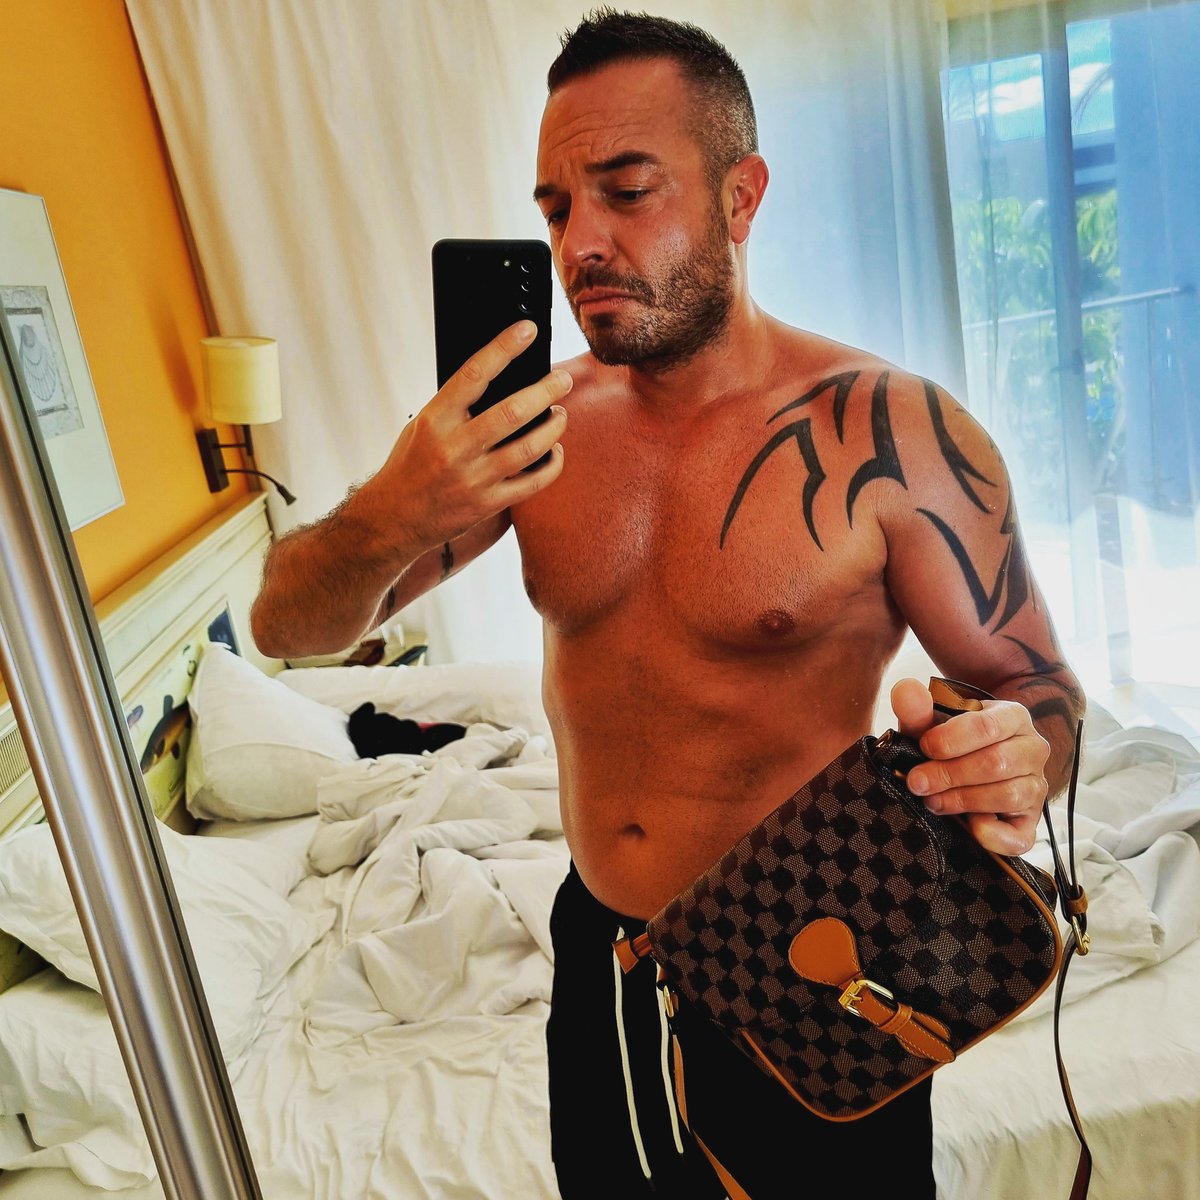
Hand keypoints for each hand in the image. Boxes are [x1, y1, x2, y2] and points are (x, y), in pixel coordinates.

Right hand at [367, 320, 570, 548]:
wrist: (394, 517)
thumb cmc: (411, 465)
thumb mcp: (423, 425)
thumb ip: (456, 406)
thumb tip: (499, 377)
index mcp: (435, 420)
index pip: (474, 374)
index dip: (504, 348)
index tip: (527, 331)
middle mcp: (454, 448)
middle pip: (512, 413)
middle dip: (546, 391)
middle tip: (563, 379)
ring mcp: (473, 479)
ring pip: (529, 448)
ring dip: (553, 427)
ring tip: (560, 413)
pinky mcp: (487, 504)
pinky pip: (533, 482)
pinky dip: (551, 464)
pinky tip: (554, 451)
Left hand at [890, 678, 1049, 854]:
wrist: (967, 769)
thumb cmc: (949, 745)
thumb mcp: (931, 726)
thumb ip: (917, 710)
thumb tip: (905, 690)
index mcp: (1012, 717)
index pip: (987, 726)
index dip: (950, 740)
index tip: (924, 748)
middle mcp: (1033, 749)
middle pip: (996, 763)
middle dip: (949, 774)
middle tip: (917, 782)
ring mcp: (1036, 787)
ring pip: (1009, 794)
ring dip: (964, 800)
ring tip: (933, 800)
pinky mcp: (1029, 822)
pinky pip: (1021, 836)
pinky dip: (994, 836)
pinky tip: (971, 826)